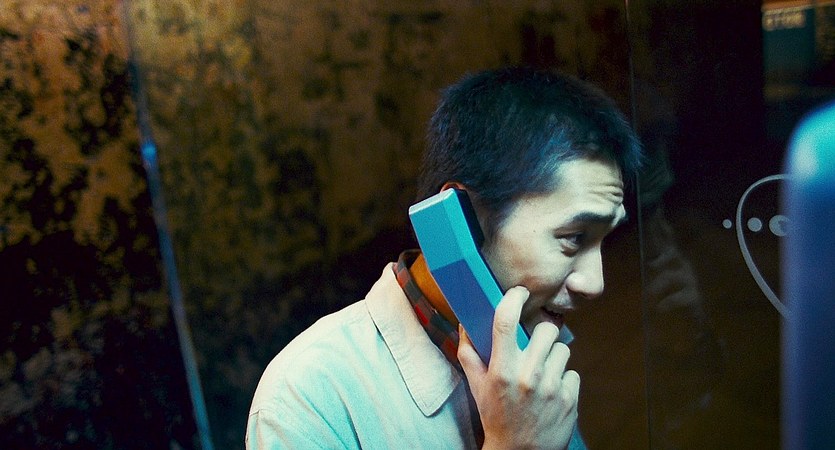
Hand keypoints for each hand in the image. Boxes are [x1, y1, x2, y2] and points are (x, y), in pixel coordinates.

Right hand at [458, 286, 578, 449]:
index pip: (506, 321)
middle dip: (542, 333)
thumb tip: (465, 323)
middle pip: (546, 329)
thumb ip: (469, 354)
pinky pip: (572, 372)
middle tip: (535, 344)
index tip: (518, 293)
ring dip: (553, 357)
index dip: (514, 299)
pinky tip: (552, 391)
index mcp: (501, 370)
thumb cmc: (496, 417)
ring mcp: (552, 388)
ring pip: (563, 349)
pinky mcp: (570, 399)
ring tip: (543, 372)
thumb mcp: (477, 387)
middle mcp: (527, 376)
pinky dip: (564, 379)